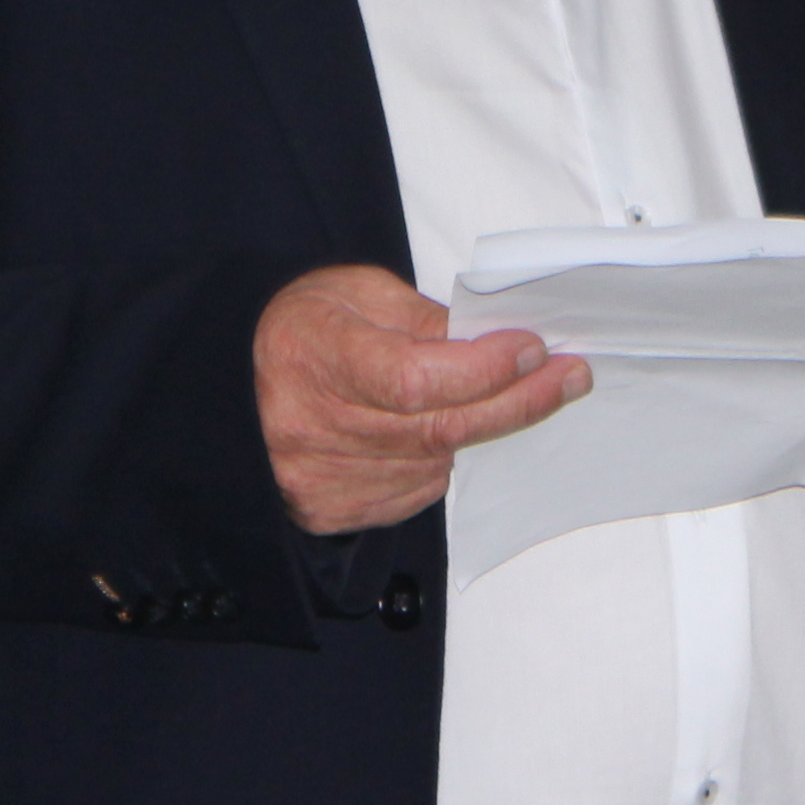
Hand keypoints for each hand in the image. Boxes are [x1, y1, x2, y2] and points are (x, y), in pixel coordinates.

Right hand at [253, 265, 589, 536]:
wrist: (237, 384)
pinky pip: (416, 489)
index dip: (482, 368)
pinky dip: (436, 458)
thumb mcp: (357, 294)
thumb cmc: (301, 331)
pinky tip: (425, 428)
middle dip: (517, 401)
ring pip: (435, 462)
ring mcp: (323, 478)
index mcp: (316, 357)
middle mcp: (314, 428)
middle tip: (568, 378)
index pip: (415, 378)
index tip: (533, 348)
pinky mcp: (334, 511)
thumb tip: (495, 341)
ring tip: (488, 392)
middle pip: (439, 428)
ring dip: (475, 427)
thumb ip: (425, 319)